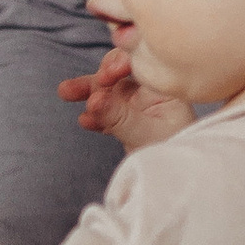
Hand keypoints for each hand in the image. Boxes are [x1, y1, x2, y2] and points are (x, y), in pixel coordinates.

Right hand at [56, 38, 192, 151]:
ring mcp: (139, 107)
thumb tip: (93, 98)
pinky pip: (108, 112)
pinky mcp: (129, 122)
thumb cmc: (173, 154)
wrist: (179, 181)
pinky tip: (85, 122)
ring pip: (109, 92)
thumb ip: (119, 117)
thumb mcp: (145, 135)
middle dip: (98, 77)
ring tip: (65, 92)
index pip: (140, 62)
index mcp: (163, 88)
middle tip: (82, 88)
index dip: (118, 62)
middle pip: (119, 74)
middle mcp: (151, 93)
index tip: (105, 75)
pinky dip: (96, 115)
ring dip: (88, 92)